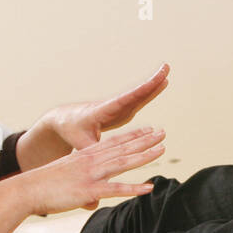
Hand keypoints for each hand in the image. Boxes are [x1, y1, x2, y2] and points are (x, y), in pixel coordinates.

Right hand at [23, 125, 165, 216]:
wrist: (27, 190)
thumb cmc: (45, 186)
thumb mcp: (68, 179)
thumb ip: (85, 187)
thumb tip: (94, 200)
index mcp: (86, 155)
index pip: (114, 142)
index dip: (133, 135)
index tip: (148, 130)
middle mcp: (91, 161)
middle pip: (122, 148)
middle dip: (144, 140)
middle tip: (163, 133)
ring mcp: (91, 174)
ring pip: (123, 163)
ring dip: (144, 156)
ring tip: (162, 150)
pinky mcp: (89, 190)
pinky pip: (116, 189)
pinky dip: (134, 188)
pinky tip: (149, 188)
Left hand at [48, 64, 169, 151]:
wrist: (65, 120)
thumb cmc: (72, 130)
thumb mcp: (81, 143)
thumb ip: (95, 151)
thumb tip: (103, 164)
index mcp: (103, 110)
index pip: (124, 100)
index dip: (139, 92)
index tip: (152, 82)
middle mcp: (113, 105)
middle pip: (135, 92)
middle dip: (151, 81)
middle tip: (165, 68)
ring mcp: (119, 107)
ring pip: (139, 94)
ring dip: (154, 83)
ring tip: (167, 71)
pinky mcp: (122, 111)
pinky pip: (140, 99)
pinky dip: (151, 92)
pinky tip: (162, 84)